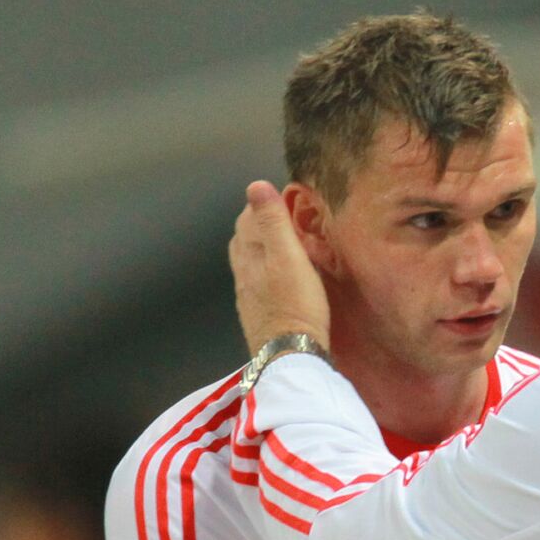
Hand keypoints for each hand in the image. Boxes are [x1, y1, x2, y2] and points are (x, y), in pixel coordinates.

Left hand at [229, 180, 331, 355]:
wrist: (290, 355)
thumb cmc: (296, 306)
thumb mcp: (290, 257)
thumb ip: (273, 222)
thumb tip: (256, 184)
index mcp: (249, 255)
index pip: (248, 218)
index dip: (263, 204)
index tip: (283, 199)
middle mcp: (243, 273)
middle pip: (244, 239)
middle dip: (259, 223)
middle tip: (284, 217)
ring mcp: (248, 296)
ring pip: (248, 262)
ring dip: (261, 248)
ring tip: (281, 244)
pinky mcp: (257, 314)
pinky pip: (257, 283)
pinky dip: (266, 271)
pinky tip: (279, 279)